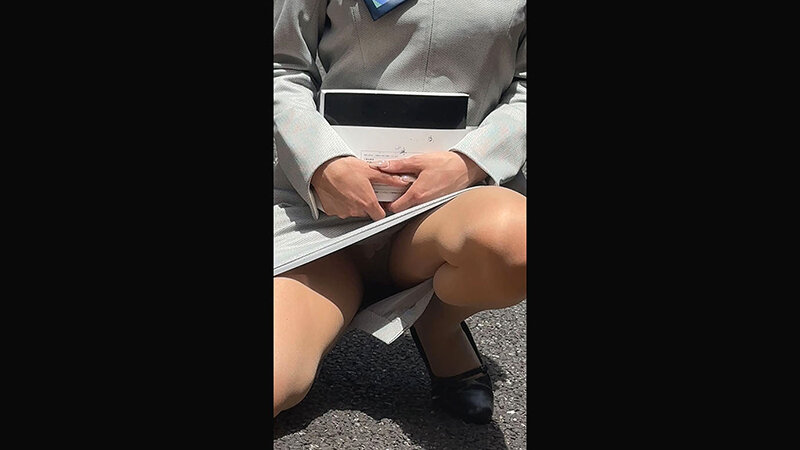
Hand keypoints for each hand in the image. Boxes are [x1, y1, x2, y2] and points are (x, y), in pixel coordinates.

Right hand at [311, 156, 411, 220]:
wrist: (322, 167)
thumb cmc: (344, 168)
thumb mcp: (370, 170)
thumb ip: (388, 179)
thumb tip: (401, 181)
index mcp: (367, 202)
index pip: (380, 216)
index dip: (382, 210)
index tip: (381, 203)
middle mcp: (355, 210)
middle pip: (367, 213)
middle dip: (367, 203)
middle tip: (363, 189)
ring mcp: (343, 212)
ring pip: (353, 211)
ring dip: (354, 203)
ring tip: (351, 187)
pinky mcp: (332, 211)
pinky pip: (341, 210)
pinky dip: (342, 203)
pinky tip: (341, 191)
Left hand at [371, 151, 486, 212]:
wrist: (466, 168)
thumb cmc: (447, 164)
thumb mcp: (419, 160)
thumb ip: (398, 165)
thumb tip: (382, 166)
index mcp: (417, 195)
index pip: (395, 208)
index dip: (386, 203)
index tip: (382, 196)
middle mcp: (423, 203)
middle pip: (402, 208)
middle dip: (395, 199)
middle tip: (392, 187)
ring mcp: (430, 204)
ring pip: (412, 206)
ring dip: (406, 197)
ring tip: (406, 184)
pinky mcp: (436, 202)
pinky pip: (421, 203)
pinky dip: (417, 196)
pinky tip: (419, 185)